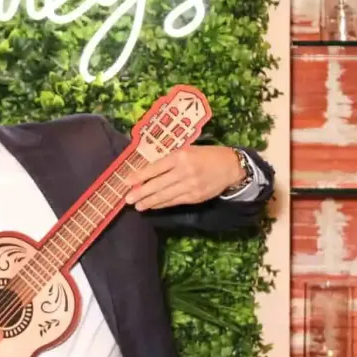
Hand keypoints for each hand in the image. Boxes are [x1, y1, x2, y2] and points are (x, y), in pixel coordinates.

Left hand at [124, 146, 243, 210]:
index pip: (155, 168)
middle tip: (127, 199)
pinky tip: (153, 206)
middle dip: (140, 193)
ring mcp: (190, 186)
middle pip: (157, 184)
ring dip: (149, 202)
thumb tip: (148, 171)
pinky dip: (162, 204)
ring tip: (137, 206)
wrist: (230, 167)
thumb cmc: (206, 155)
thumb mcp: (188, 150)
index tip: (126, 181)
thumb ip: (170, 160)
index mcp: (180, 156)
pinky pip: (174, 202)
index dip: (139, 175)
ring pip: (165, 196)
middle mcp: (184, 171)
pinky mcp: (195, 197)